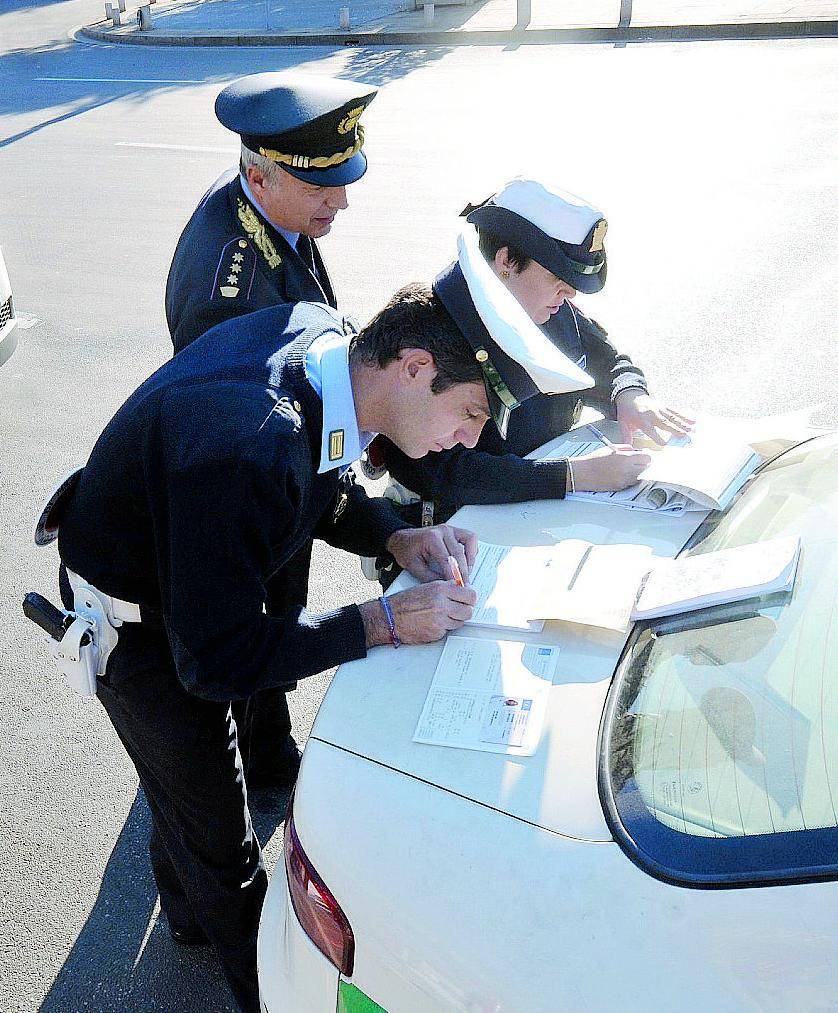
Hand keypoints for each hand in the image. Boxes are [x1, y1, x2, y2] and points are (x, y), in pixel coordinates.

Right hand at [359, 581, 477, 646]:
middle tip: (456, 609)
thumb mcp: (427, 586)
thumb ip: (446, 588)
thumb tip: (462, 589)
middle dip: (464, 610)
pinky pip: (448, 630)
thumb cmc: (405, 602)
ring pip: (460, 622)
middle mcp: (442, 604)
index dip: (470, 598)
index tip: (468, 599)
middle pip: (468, 611)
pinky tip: (432, 623)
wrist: (389, 617)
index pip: (470, 595)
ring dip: (454, 620)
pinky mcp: (436, 633)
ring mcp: (440, 620)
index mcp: (441, 589)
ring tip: (441, 615)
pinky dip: (443, 628)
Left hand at [385, 524, 477, 583]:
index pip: (448, 560)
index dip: (454, 576)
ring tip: (466, 573)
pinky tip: (467, 561)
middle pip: (459, 554)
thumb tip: (446, 586)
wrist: (402, 539)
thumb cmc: (406, 550)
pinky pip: (470, 538)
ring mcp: (450, 529)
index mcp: (431, 538)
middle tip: (463, 584)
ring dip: (470, 559)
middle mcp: (443, 531)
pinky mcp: (454, 531)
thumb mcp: (413, 567)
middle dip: (463, 572)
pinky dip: (472, 550)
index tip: (457, 587)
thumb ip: (430, 577)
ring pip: (470, 542)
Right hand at [569, 445, 651, 492]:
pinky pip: (631, 484)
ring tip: (629, 469)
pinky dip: (630, 480)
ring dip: (638, 473)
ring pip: (640, 477)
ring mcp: (624, 480)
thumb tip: (637, 451)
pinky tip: (622, 475)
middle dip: (644, 465)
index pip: (647, 458)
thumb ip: (626, 448)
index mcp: (625, 457)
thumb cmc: (594, 460)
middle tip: (638, 463)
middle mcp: (626, 470)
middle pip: (646, 468)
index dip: (646, 457)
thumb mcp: (611, 448)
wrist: (582, 473)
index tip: (644, 456)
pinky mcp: (620, 488)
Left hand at [615, 391, 694, 444]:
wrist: (629, 395)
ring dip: (683, 423)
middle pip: (665, 423)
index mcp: (642, 420)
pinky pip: (675, 411)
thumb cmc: (626, 411)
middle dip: (676, 430)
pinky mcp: (664, 406)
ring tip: (692, 429)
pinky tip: (693, 420)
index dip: (657, 437)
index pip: (650, 430)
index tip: (665, 444)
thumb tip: (628, 449)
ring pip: (673, 417)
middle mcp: (652, 414)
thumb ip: (626, 436)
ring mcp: (659, 409)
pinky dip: (684, 415)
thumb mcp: (623, 424)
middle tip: (686, 436)